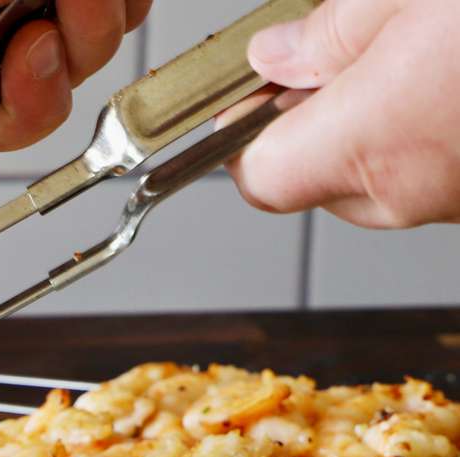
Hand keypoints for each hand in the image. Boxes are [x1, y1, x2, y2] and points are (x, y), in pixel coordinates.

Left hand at [230, 0, 459, 227]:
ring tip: (407, 58)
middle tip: (336, 59)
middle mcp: (410, 191)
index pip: (260, 176)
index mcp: (371, 143)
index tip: (253, 88)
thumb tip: (276, 54)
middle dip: (308, 123)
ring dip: (368, 127)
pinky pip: (425, 173)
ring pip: (371, 179)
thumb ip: (332, 30)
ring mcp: (454, 200)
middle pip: (311, 180)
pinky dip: (419, 133)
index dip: (243, 135)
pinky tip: (445, 79)